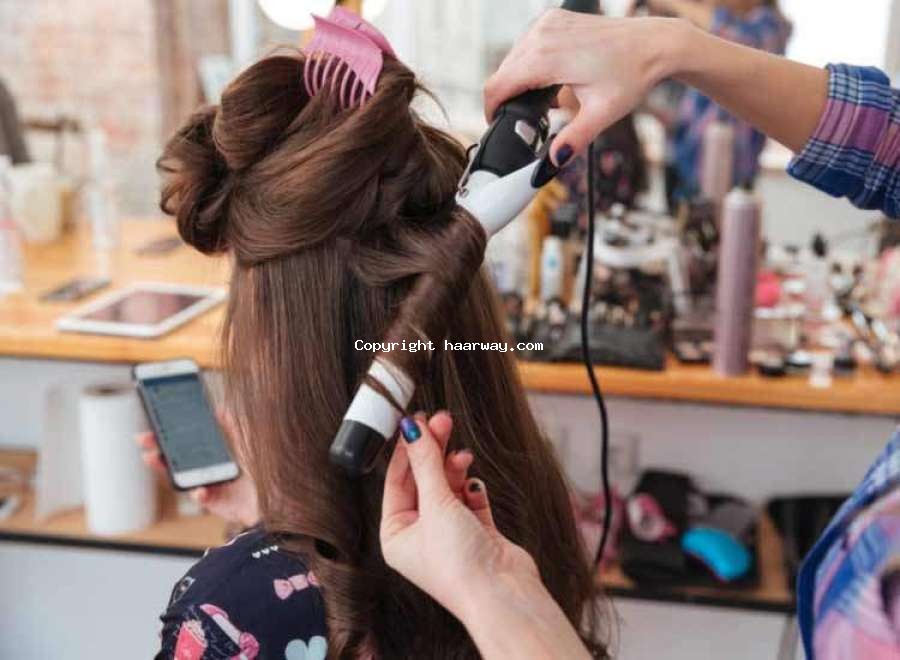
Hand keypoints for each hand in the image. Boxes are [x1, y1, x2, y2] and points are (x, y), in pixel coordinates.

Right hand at [137, 413, 259, 528]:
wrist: (281, 497)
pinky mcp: (216, 505)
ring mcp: (209, 490)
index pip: (185, 446)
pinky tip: (199, 489)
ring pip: (182, 479)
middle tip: (142, 438)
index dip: (168, 436)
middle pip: (176, 461)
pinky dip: (200, 494)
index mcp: (212, 459)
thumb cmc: (264, 472)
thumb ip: (235, 428)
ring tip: (153, 457)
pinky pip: (204, 500)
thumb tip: (220, 409)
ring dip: (166, 469)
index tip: (153, 423)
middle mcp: (207, 474)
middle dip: (157, 449)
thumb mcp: (249, 444)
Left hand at [380, 412, 538, 622]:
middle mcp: (420, 535)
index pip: (396, 481)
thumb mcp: (435, 504)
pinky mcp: (477, 533)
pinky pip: (470, 500)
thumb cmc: (458, 562)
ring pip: (448, 488)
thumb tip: (411, 427)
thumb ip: (426, 462)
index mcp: (396, 535)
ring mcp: (449, 534)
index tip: (417, 420)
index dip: (407, 449)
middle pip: (423, 481)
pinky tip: (474, 484)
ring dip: (454, 468)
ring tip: (462, 454)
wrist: (503, 595)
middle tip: (443, 421)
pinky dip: (472, 489)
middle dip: (433, 452)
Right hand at [484, 11, 683, 163]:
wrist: (654, 44)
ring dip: (517, 80)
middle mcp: (542, 35)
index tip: (497, 125)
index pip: (498, 86)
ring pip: (512, 58)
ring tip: (538, 101)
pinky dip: (529, 64)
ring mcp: (547, 23)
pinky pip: (527, 45)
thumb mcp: (601, 114)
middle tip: (524, 120)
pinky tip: (548, 79)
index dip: (491, 110)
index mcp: (546, 57)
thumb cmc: (632, 75)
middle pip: (502, 73)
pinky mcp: (554, 19)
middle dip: (507, 98)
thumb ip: (572, 140)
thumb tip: (551, 164)